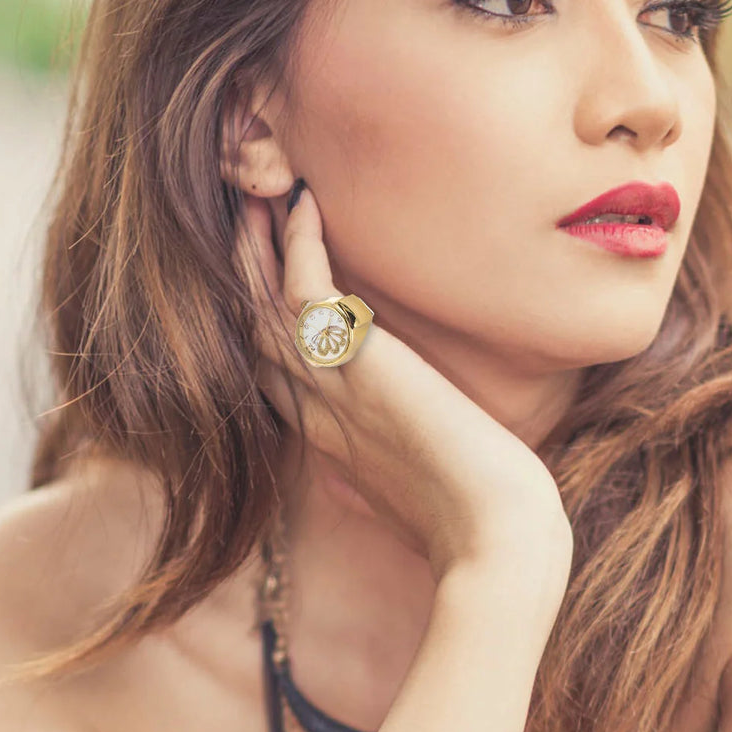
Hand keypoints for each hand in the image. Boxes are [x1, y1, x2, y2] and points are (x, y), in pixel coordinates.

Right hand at [233, 182, 572, 593]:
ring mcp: (334, 389)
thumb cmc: (474, 524)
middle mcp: (320, 411)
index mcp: (333, 440)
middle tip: (236, 214)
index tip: (257, 276)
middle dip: (241, 273)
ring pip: (265, 305)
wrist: (495, 541)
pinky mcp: (361, 366)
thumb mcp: (419, 493)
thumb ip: (390, 473)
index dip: (257, 321)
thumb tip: (375, 480)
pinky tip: (301, 206)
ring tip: (253, 190)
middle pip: (256, 330)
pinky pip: (307, 294)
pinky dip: (300, 248)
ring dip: (256, 248)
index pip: (274, 371)